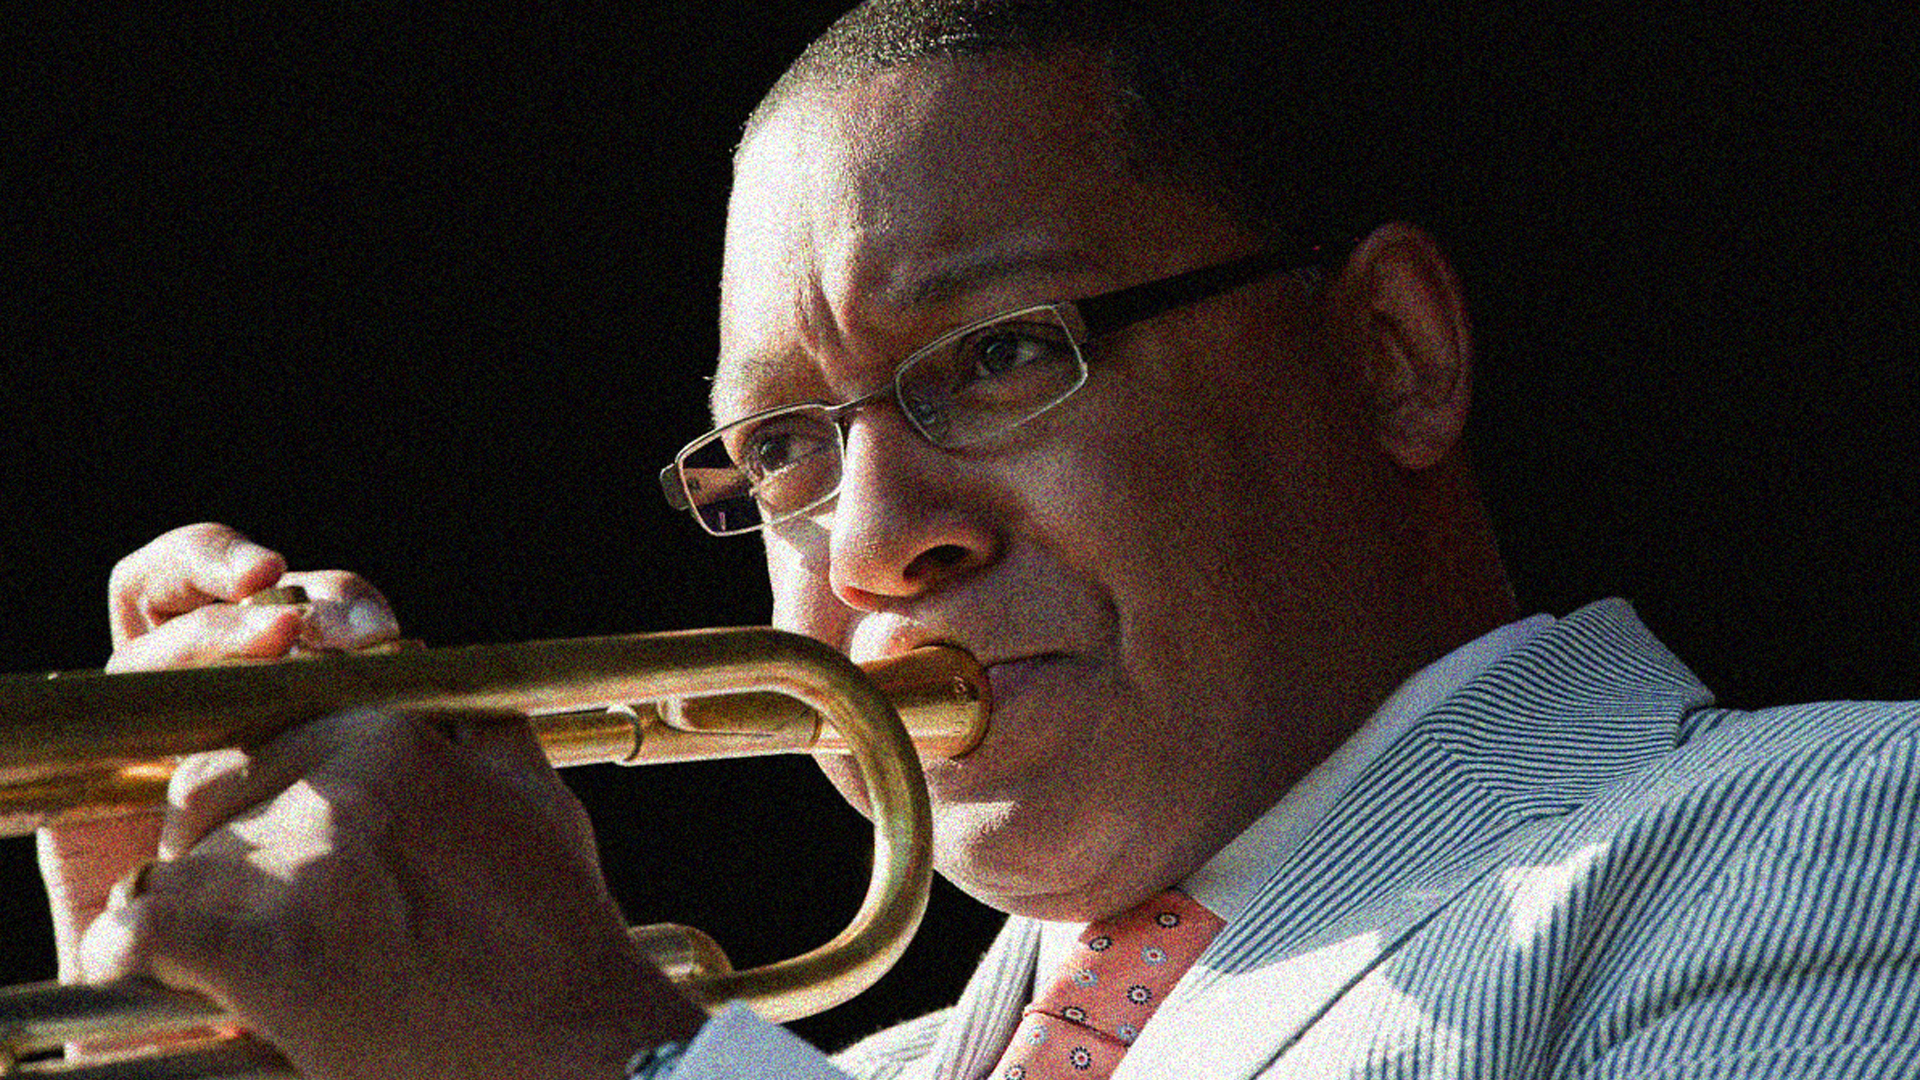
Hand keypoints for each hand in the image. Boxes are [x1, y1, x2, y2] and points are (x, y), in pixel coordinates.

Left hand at [42, 523, 704, 1078]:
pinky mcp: (263, 952)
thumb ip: (475, 731)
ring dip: (182, 917)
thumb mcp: (535, 799)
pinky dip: (126, 958)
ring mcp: (299, 866)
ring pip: (174, 868)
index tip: (270, 854)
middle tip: (249, 914)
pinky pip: (141, 936)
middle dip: (210, 852)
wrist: (579, 1042)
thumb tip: (427, 678)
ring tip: (210, 968)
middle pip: (205, 796)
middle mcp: (339, 784)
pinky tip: (137, 977)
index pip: (267, 739)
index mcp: (394, 736)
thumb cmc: (561, 932)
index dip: (258, 801)